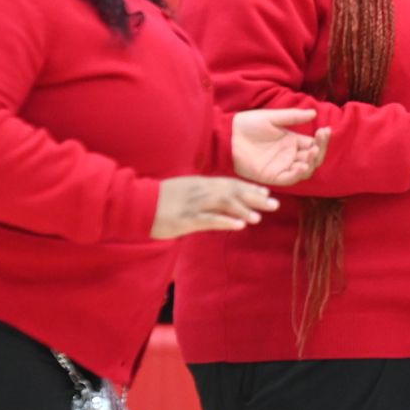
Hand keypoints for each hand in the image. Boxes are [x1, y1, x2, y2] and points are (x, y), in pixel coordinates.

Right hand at [150, 177, 279, 238]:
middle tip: (274, 203)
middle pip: (232, 191)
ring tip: (259, 216)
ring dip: (243, 209)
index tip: (265, 192)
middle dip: (254, 197)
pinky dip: (225, 221)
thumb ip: (200, 194)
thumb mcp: (182, 191)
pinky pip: (208, 219)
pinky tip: (239, 226)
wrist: (135, 203)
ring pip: (223, 203)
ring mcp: (192, 204)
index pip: (229, 183)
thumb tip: (217, 202)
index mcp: (199, 183)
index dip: (248, 187)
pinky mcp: (184, 218)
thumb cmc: (157, 199)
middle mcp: (199, 190)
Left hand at [231, 108, 329, 185]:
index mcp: (292, 141)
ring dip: (312, 162)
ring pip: (305, 170)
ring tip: (313, 151)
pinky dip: (298, 173)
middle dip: (320, 150)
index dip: (321, 139)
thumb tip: (314, 113)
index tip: (325, 130)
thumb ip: (293, 117)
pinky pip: (289, 179)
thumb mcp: (273, 117)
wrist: (229, 136)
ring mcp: (282, 167)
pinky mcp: (272, 177)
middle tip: (320, 139)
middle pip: (312, 158)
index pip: (313, 144)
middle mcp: (290, 156)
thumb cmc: (248, 125)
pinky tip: (302, 164)